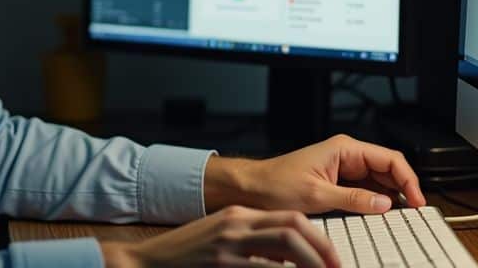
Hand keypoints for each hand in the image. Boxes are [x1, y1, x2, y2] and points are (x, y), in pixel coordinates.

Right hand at [100, 205, 338, 267]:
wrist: (144, 263)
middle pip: (294, 229)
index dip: (319, 240)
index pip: (291, 218)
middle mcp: (236, 224)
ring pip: (284, 247)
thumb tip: (288, 259)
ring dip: (310, 264)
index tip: (333, 261)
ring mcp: (227, 245)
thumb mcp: (221, 238)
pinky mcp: (219, 264)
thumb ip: (253, 242)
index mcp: (240, 215)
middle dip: (322, 251)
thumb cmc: (186, 256)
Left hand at [204, 134, 425, 215]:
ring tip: (401, 216)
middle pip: (388, 169)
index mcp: (344, 148)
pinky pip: (365, 190)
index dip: (409, 179)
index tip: (418, 200)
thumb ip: (353, 199)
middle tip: (414, 213)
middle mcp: (346, 155)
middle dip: (404, 189)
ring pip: (379, 181)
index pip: (389, 158)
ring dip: (391, 197)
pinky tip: (380, 215)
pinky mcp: (337, 183)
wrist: (251, 189)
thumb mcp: (316, 195)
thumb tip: (384, 204)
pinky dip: (376, 202)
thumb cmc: (275, 184)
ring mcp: (343, 169)